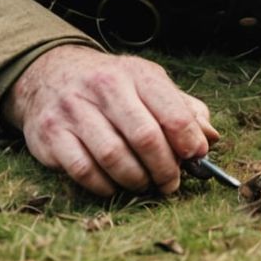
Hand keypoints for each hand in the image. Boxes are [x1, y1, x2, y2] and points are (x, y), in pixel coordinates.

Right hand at [2, 45, 217, 196]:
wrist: (51, 74)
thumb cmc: (112, 88)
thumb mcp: (149, 85)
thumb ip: (183, 110)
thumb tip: (210, 138)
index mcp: (136, 73)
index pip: (172, 112)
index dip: (190, 142)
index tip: (196, 158)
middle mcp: (104, 87)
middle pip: (145, 138)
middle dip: (165, 169)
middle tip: (170, 183)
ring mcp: (74, 110)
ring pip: (114, 157)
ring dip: (136, 180)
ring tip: (143, 183)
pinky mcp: (52, 134)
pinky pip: (84, 171)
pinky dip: (104, 186)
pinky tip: (113, 184)